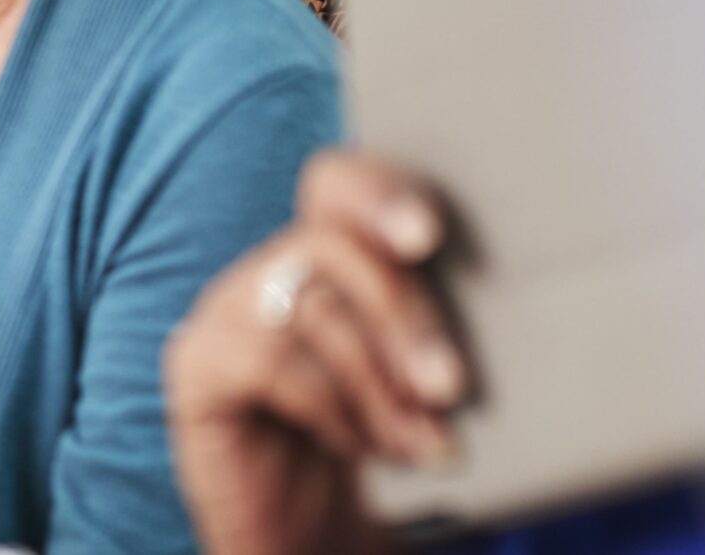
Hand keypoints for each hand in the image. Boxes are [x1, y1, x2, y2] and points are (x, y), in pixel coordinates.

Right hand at [165, 151, 465, 554]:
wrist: (314, 542)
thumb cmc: (386, 456)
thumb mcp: (424, 385)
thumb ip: (438, 334)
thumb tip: (509, 311)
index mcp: (324, 258)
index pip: (336, 185)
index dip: (377, 193)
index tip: (427, 236)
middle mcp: (267, 272)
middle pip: (328, 243)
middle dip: (401, 311)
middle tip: (451, 385)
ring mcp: (223, 314)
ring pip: (306, 307)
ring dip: (378, 381)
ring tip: (426, 444)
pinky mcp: (195, 364)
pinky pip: (265, 360)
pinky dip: (328, 407)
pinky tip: (358, 446)